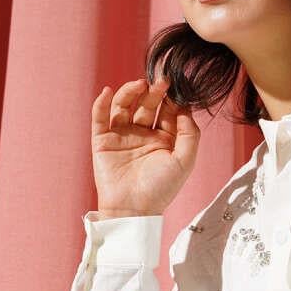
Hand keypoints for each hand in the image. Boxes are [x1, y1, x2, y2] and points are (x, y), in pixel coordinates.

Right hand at [91, 76, 199, 216]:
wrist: (134, 209)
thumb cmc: (161, 189)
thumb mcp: (185, 161)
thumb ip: (190, 134)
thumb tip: (184, 107)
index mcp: (164, 139)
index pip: (167, 111)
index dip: (171, 98)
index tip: (176, 87)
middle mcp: (143, 134)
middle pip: (147, 105)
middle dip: (153, 92)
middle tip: (161, 82)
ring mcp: (122, 136)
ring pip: (124, 106)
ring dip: (130, 93)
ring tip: (139, 85)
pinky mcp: (102, 141)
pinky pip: (100, 117)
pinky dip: (101, 103)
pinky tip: (108, 92)